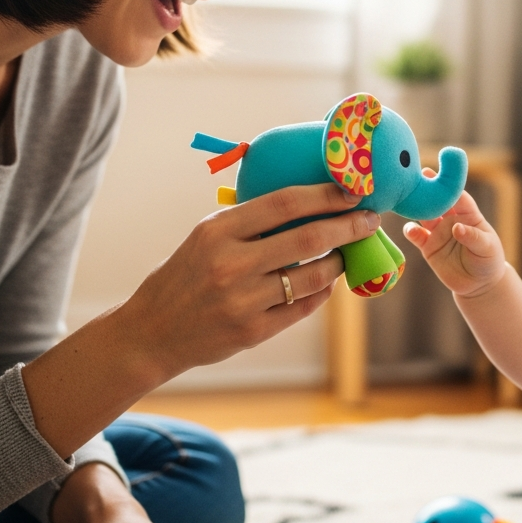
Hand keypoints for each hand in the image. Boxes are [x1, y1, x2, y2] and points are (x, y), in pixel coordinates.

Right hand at [25, 183, 378, 458]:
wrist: (151, 332)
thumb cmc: (185, 275)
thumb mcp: (206, 236)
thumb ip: (250, 222)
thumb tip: (310, 202)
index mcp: (218, 230)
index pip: (284, 203)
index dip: (324, 195)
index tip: (352, 189)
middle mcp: (231, 264)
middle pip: (307, 238)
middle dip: (348, 226)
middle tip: (371, 218)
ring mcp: (243, 301)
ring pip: (313, 276)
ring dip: (339, 261)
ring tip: (349, 251)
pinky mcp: (253, 332)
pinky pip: (303, 307)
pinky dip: (321, 291)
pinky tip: (327, 280)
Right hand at [403, 185, 505, 297]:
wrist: (479, 284)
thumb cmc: (489, 261)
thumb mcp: (487, 248)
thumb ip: (473, 237)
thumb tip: (456, 228)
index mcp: (468, 215)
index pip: (459, 197)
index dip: (450, 187)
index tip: (440, 177)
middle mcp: (451, 220)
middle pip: (438, 201)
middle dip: (428, 189)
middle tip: (416, 176)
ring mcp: (438, 232)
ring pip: (424, 215)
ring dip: (416, 207)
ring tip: (406, 201)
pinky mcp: (429, 247)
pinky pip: (417, 236)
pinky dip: (411, 231)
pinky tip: (409, 229)